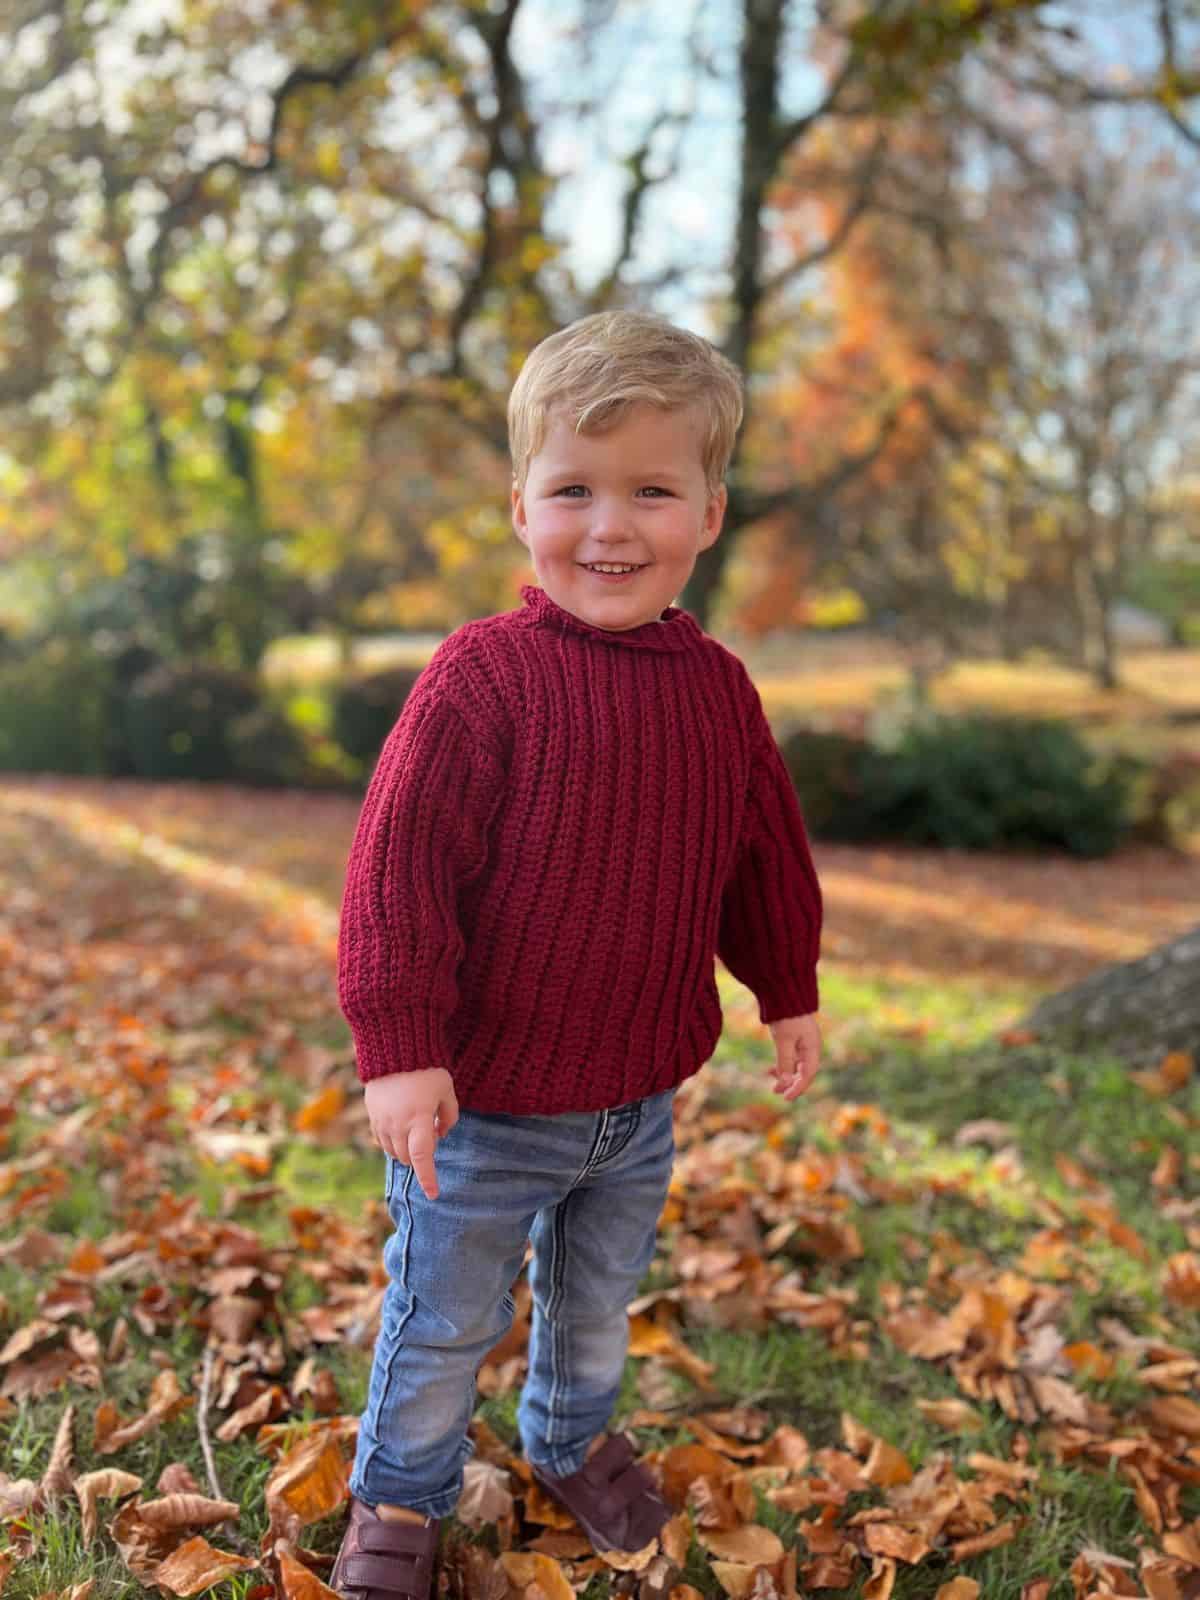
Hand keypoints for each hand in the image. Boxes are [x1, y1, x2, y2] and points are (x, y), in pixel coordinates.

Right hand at [364, 1068, 458, 1199]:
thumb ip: (449, 1116)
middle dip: (421, 1157)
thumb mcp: (447, 1090)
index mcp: (419, 1120)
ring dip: (406, 1150)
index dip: (428, 1179)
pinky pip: (382, 1139)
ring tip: (416, 1127)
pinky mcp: (372, 1115)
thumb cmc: (426, 1069)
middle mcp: (397, 1125)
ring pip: (394, 1152)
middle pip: (408, 1158)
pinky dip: (394, 1141)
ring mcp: (382, 1121)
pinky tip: (402, 1126)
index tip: (434, 1195)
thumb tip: (440, 1134)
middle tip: (430, 1134)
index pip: (423, 1159)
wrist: (394, 1049)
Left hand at [767, 1013, 821, 1100]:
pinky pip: (791, 1058)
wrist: (784, 994)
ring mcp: (804, 1043)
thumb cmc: (786, 1016)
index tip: (785, 1098)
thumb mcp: (784, 1041)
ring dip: (785, 1075)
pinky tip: (771, 1070)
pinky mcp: (795, 1039)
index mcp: (813, 1048)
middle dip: (790, 1083)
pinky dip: (782, 1065)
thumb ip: (785, 1062)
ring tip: (772, 1084)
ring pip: (796, 1066)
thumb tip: (785, 1084)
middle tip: (776, 1092)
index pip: (808, 1074)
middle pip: (803, 1072)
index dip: (797, 1088)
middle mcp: (811, 1047)